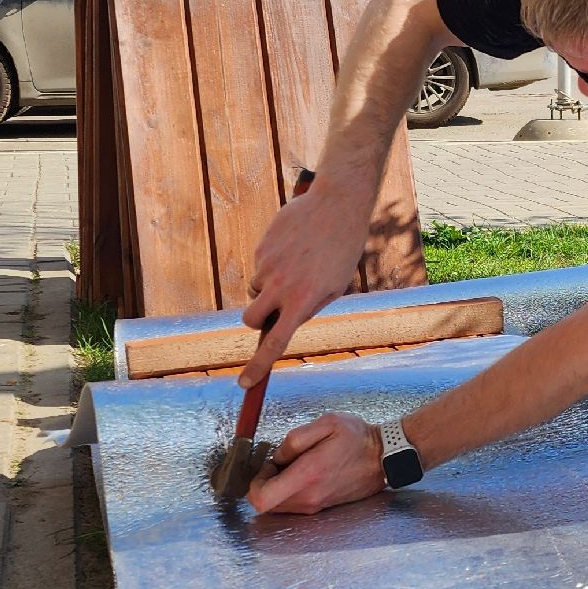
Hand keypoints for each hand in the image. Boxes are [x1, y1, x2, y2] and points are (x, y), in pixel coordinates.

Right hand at [238, 182, 370, 387]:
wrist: (337, 205)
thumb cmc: (342, 250)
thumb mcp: (334, 286)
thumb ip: (307, 308)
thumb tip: (280, 324)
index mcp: (303, 301)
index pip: (275, 343)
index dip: (258, 367)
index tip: (245, 384)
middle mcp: (281, 286)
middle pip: (250, 320)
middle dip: (255, 321)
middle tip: (271, 311)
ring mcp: (268, 265)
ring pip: (256, 289)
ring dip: (269, 286)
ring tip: (298, 263)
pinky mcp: (262, 247)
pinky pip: (260, 265)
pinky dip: (272, 263)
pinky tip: (294, 245)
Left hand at [246, 412, 386, 513]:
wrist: (384, 458)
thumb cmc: (358, 438)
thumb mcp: (327, 423)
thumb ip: (295, 438)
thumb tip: (277, 457)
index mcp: (307, 476)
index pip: (261, 499)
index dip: (255, 483)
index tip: (267, 466)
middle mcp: (309, 498)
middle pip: (266, 504)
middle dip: (266, 483)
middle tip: (282, 463)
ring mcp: (315, 506)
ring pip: (279, 506)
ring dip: (278, 488)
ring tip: (296, 465)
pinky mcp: (321, 507)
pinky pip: (293, 505)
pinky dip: (290, 492)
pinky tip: (306, 473)